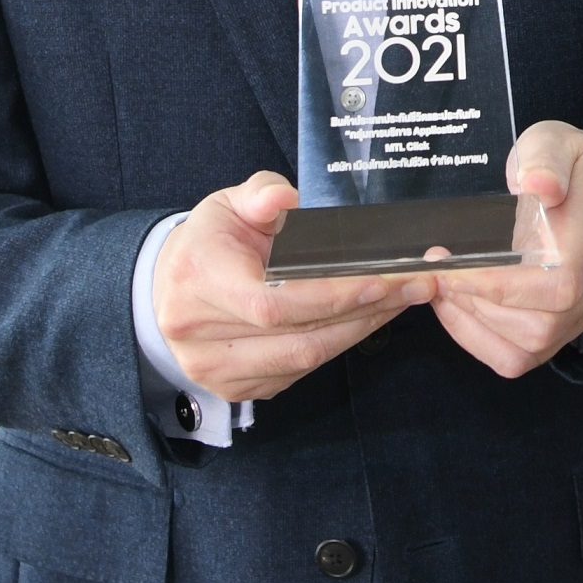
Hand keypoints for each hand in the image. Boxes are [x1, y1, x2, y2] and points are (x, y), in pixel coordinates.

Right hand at [155, 173, 428, 402]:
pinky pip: (297, 372)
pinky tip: (367, 319)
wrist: (166, 290)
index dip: (332, 296)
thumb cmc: (208, 244)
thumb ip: (259, 194)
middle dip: (365, 310)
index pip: (273, 303)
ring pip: (304, 358)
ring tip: (402, 300)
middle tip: (415, 285)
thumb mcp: (227, 205)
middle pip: (298, 335)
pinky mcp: (235, 387)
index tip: (382, 279)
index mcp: (198, 279)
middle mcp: (199, 332)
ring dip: (360, 330)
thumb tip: (285, 198)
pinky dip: (337, 344)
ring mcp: (216, 368)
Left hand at [429, 122, 582, 380]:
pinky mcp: (561, 328)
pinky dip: (480, 341)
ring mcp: (578, 312)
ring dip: (473, 323)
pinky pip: (519, 358)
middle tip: (437, 274)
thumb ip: (545, 159)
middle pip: (540, 327)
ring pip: (526, 348)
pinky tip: (458, 309)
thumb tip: (537, 185)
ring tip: (444, 289)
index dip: (501, 287)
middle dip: (475, 305)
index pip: (558, 284)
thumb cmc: (571, 167)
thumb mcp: (556, 142)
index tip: (454, 268)